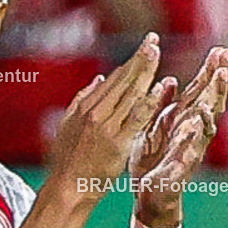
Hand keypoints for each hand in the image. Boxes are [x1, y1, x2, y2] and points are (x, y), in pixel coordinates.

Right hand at [48, 32, 166, 204]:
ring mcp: (107, 126)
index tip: (143, 48)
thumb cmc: (68, 163)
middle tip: (153, 39)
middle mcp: (95, 113)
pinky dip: (149, 100)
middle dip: (139, 58)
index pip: (112, 80)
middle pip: (122, 80)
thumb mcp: (68, 127)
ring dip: (145, 71)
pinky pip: (137, 117)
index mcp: (84, 108)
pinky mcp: (118, 142)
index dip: (130, 62)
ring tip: (156, 52)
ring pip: (130, 93)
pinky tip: (160, 87)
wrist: (67, 188)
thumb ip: (82, 101)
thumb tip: (99, 79)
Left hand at [131, 47, 227, 224]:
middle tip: (224, 63)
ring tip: (215, 88)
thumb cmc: (153, 161)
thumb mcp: (153, 128)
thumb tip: (169, 80)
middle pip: (210, 104)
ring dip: (211, 106)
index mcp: (182, 122)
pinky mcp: (181, 169)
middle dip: (217, 84)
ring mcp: (189, 151)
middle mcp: (191, 134)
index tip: (220, 50)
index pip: (200, 93)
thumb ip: (162, 106)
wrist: (149, 196)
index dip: (210, 72)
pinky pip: (188, 151)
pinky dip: (191, 137)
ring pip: (205, 126)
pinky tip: (195, 123)